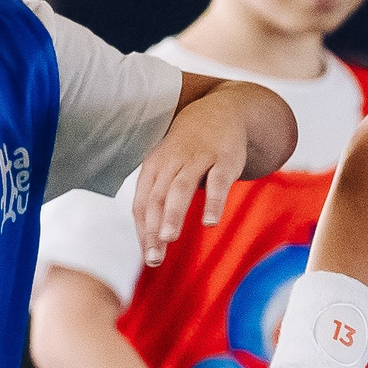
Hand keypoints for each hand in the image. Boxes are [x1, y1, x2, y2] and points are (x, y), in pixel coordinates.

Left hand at [133, 81, 279, 265]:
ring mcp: (198, 158)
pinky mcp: (224, 159)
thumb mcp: (169, 166)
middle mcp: (172, 161)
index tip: (148, 257)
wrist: (222, 108)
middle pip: (157, 198)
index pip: (142, 202)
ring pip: (181, 188)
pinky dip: (213, 201)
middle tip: (154, 259)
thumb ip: (160, 198)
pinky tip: (209, 223)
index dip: (143, 231)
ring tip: (169, 238)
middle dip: (153, 229)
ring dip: (173, 213)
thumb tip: (150, 241)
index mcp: (155, 166)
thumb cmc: (191, 147)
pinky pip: (218, 182)